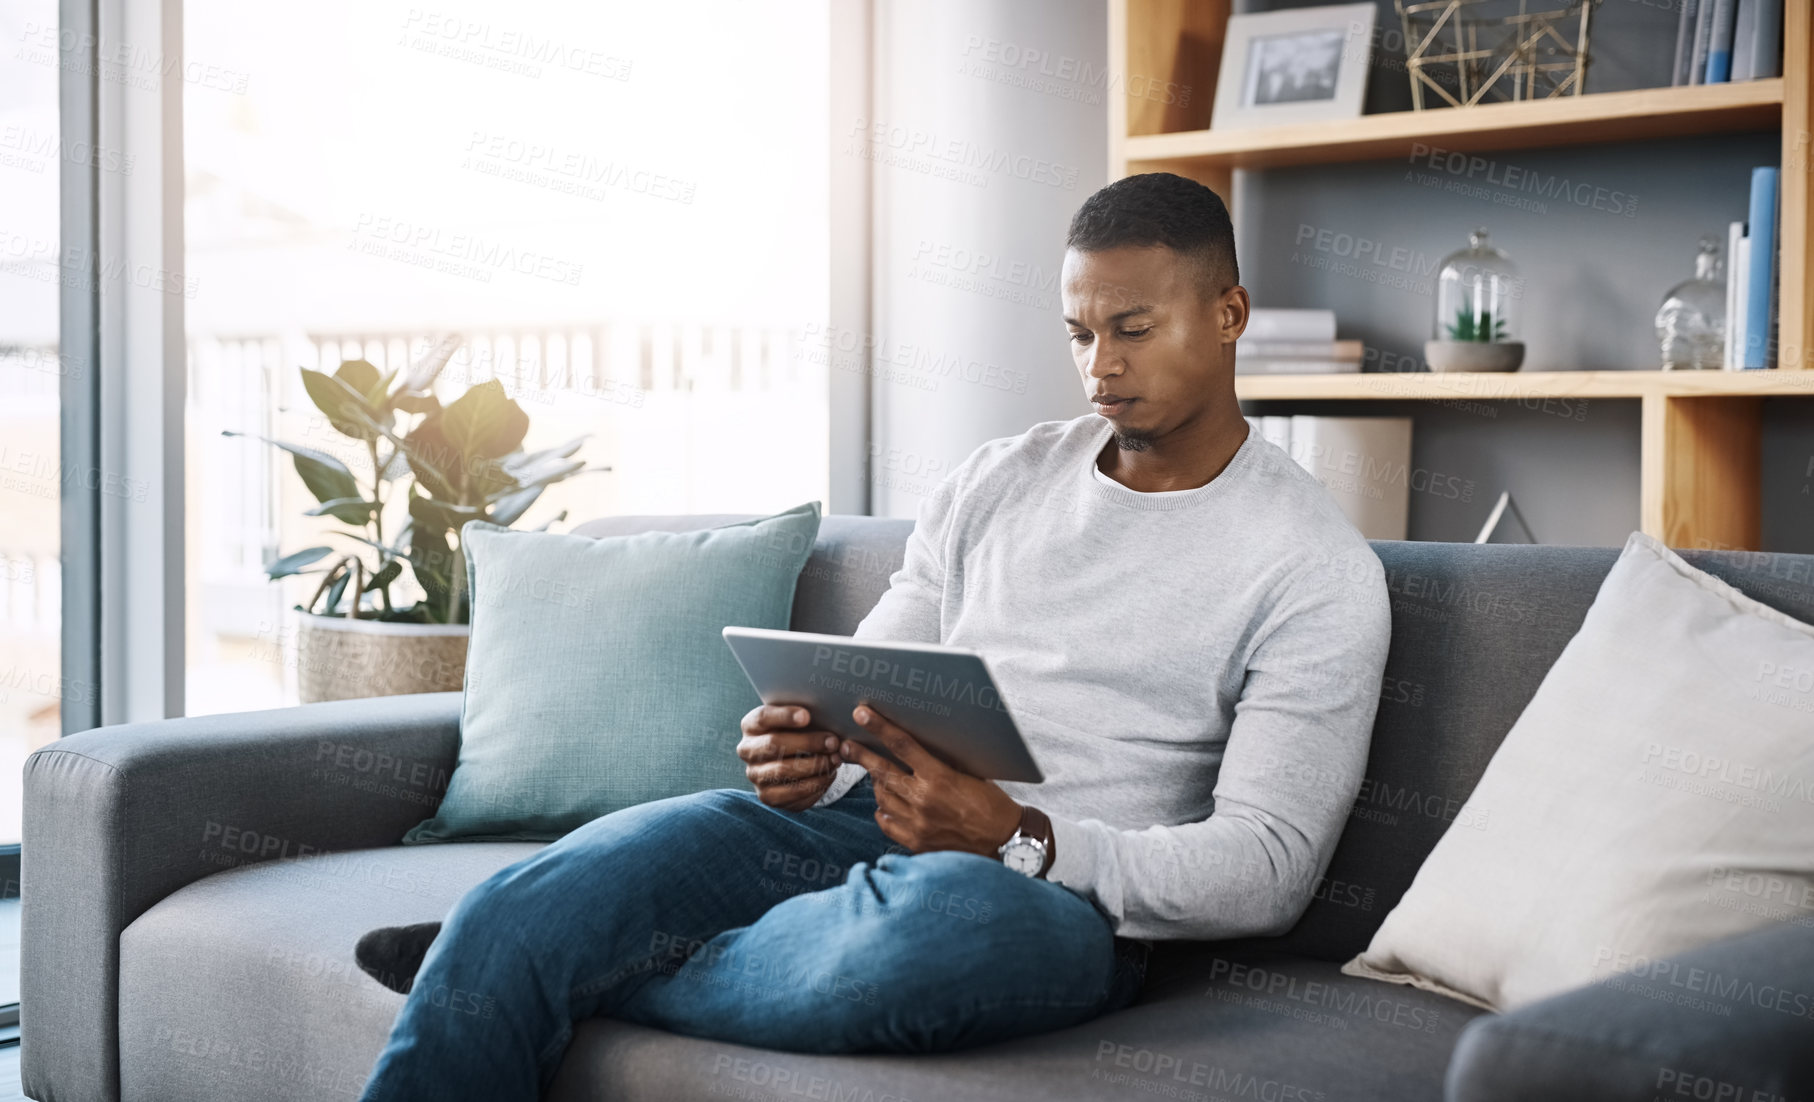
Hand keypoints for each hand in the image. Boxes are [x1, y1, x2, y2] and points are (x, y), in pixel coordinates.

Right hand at [737, 705, 843, 811]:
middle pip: (774, 745)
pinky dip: (815, 783)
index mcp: (751, 725)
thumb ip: (806, 716)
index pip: (763, 718)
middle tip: (833, 742)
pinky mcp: (767, 796)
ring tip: (835, 759)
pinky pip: (792, 792)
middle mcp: (748, 751)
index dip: (784, 716)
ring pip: (783, 770)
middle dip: (808, 743)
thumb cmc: (798, 733)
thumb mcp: (798, 720)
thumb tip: (828, 714)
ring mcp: (755, 775)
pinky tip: (829, 774)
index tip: (807, 716)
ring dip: (815, 765)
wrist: (793, 761)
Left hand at [837, 703, 1022, 856]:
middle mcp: (923, 800)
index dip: (879, 727)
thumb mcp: (970, 774)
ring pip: (882, 797)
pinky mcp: (916, 842)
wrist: (1006, 842)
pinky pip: (886, 822)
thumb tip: (916, 748)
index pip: (901, 745)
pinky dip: (883, 810)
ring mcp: (917, 823)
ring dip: (877, 783)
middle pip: (881, 771)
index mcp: (939, 777)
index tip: (861, 714)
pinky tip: (886, 804)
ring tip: (876, 775)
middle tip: (847, 745)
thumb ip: (941, 763)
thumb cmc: (993, 805)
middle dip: (860, 755)